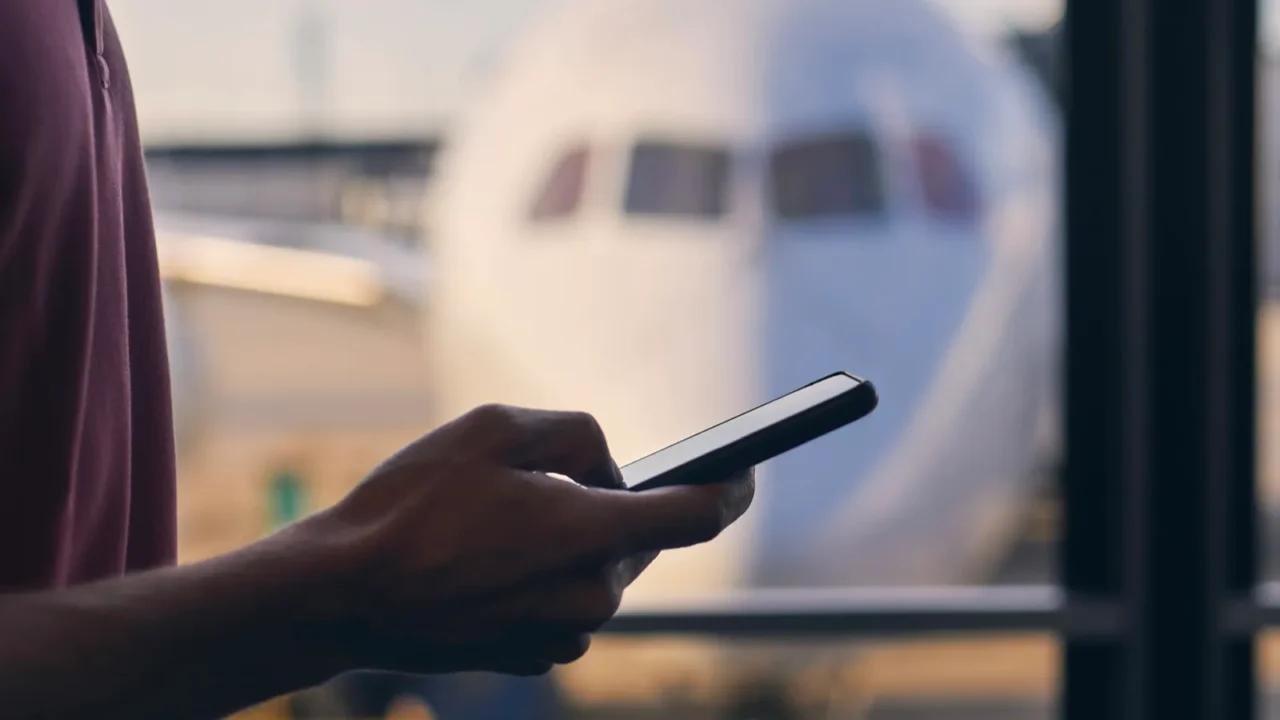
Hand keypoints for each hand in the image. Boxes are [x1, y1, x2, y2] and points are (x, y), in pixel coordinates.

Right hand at [301, 403, 754, 676]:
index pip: (697, 514)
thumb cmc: (410, 507)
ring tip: (496, 523)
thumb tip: (605, 467)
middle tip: (542, 482)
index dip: (730, 487)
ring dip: (570, 539)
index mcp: (591, 535)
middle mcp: (592, 595)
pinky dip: (545, 575)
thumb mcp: (491, 429)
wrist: (343, 597)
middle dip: (607, 503)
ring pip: (598, 568)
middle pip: (636, 536)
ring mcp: (565, 634)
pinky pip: (565, 601)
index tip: (743, 471)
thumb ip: (574, 432)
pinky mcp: (537, 656)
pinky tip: (486, 560)